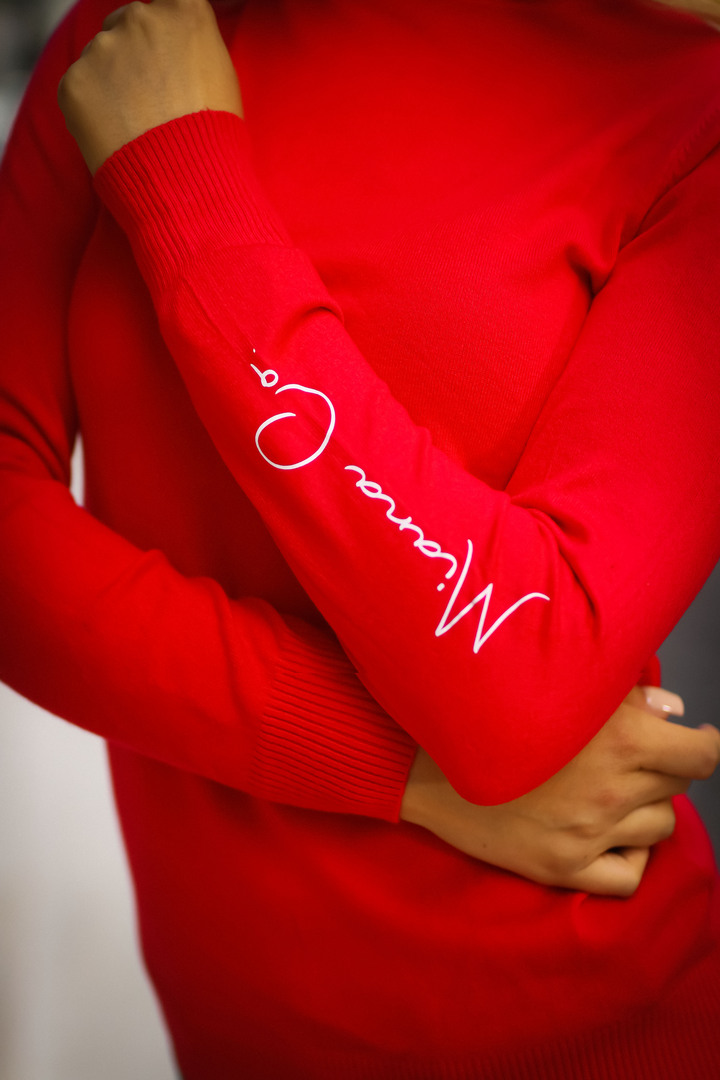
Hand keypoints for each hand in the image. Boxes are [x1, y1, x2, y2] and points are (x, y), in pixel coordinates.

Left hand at [58, 0, 242, 174]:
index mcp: (183, 9)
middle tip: (149, 102)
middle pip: (126, 25)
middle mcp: (140, 17)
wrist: (189, 183)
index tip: (165, 62)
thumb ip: (192, 47)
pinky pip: (79, 91)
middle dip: (132, 57)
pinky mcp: (75, 81)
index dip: (163, 38)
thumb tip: (174, 51)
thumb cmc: (216, 139)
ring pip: (99, 58)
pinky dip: (92, 112)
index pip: (165, 7)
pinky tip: (118, 137)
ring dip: (110, 84)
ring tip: (136, 126)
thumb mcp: (221, 77)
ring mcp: (103, 48)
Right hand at [401, 684, 719, 895]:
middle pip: (678, 787)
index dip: (703, 744)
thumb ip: (626, 697)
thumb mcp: (562, 689)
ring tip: (614, 792)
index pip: (700, 754)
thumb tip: (674, 712)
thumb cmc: (494, 714)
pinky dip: (629, 855)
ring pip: (659, 827)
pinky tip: (609, 835)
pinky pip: (629, 874)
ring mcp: (588, 833)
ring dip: (645, 808)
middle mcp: (610, 789)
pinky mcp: (564, 866)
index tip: (697, 740)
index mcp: (619, 739)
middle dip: (665, 768)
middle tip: (637, 758)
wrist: (427, 760)